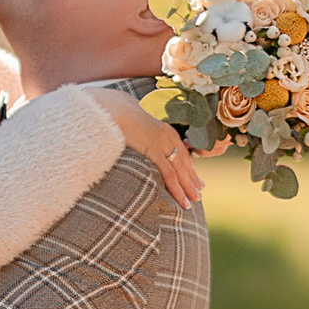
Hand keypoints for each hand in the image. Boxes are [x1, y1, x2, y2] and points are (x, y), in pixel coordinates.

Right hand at [104, 91, 203, 207]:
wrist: (109, 107)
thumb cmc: (113, 111)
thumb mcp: (128, 117)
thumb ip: (134, 126)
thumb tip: (128, 130)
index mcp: (161, 126)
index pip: (179, 147)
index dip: (186, 161)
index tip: (192, 172)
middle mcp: (166, 135)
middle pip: (183, 160)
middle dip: (191, 177)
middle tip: (199, 190)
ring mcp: (162, 143)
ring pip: (180, 170)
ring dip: (188, 187)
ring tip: (194, 200)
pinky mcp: (154, 151)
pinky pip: (169, 174)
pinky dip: (177, 189)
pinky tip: (183, 201)